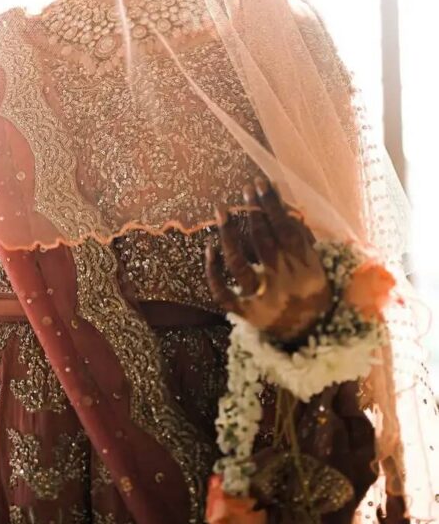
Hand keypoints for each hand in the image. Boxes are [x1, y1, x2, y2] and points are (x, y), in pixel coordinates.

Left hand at [204, 176, 331, 342]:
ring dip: (228, 235)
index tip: (262, 184)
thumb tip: (284, 206)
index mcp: (306, 270)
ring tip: (221, 209)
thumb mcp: (316, 267)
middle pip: (264, 243)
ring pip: (239, 264)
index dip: (274, 206)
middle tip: (245, 189)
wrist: (310, 339)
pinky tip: (208, 248)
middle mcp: (283, 284)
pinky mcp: (245, 313)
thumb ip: (302, 239)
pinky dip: (213, 272)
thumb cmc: (310, 293)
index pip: (287, 231)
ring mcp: (263, 299)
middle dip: (254, 212)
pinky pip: (223, 293)